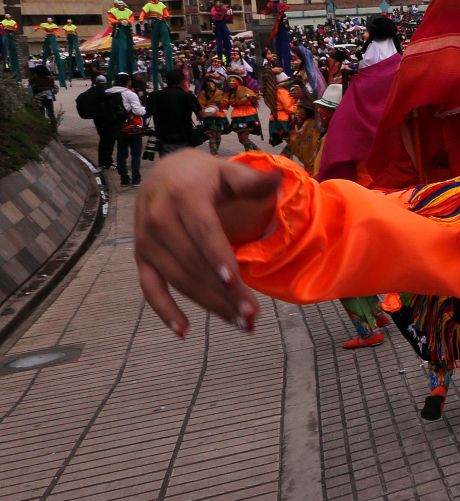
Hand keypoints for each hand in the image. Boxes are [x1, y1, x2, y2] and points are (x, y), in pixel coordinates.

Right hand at [135, 151, 280, 337]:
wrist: (165, 173)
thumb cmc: (204, 175)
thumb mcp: (227, 170)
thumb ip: (251, 179)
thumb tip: (278, 179)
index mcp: (183, 196)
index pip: (203, 231)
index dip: (217, 257)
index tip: (233, 281)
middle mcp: (158, 219)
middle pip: (194, 262)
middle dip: (223, 292)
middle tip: (252, 315)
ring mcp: (146, 242)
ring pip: (178, 279)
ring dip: (208, 305)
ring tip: (239, 323)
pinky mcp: (141, 258)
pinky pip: (149, 288)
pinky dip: (163, 310)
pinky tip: (184, 331)